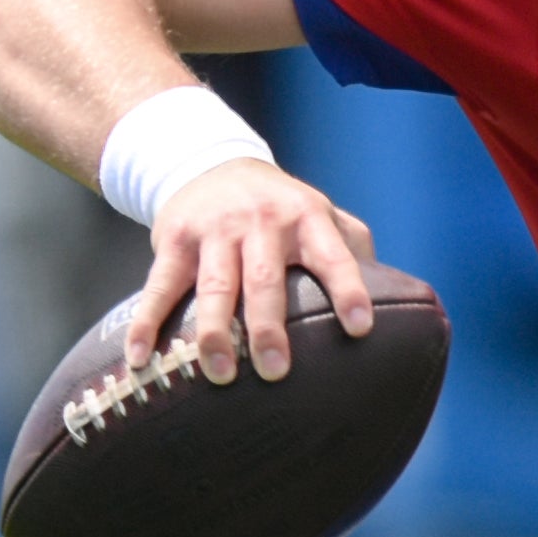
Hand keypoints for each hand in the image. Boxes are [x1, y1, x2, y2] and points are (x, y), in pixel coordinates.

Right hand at [125, 157, 376, 384]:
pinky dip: (148, 323)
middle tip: (276, 370)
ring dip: (214, 333)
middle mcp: (263, 223)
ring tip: (220, 374)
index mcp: (308, 218)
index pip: (334, 256)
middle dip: (269, 326)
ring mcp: (216, 231)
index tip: (360, 329)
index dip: (349, 290)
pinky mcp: (174, 240)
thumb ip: (354, 248)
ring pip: (215, 287)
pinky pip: (159, 286)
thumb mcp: (320, 213)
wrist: (208, 162)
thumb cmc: (279, 207)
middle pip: (265, 279)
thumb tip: (398, 296)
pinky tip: (140, 359)